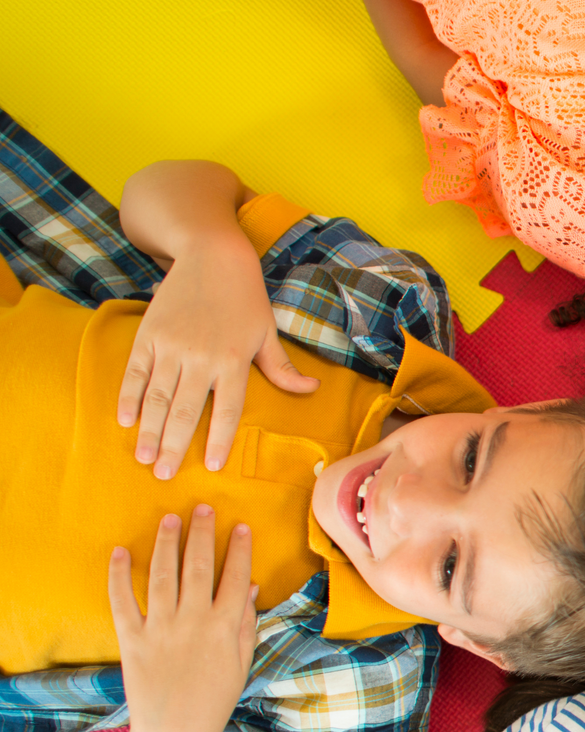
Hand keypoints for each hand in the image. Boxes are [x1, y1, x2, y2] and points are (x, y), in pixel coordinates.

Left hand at [108, 505, 258, 731]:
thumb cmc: (215, 701)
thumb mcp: (242, 663)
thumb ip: (246, 623)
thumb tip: (249, 587)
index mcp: (225, 626)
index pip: (235, 576)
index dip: (238, 548)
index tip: (240, 526)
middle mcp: (194, 621)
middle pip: (199, 566)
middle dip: (202, 533)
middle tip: (203, 508)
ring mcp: (161, 628)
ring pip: (164, 575)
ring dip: (167, 544)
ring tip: (169, 519)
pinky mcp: (132, 639)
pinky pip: (123, 601)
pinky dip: (120, 575)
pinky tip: (122, 553)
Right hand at [118, 239, 317, 477]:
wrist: (212, 256)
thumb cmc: (245, 298)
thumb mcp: (267, 332)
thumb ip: (282, 367)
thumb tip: (311, 390)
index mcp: (234, 360)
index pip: (228, 410)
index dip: (219, 440)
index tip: (213, 466)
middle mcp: (201, 357)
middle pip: (187, 412)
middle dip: (175, 446)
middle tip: (165, 475)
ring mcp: (171, 346)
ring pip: (158, 398)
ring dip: (150, 431)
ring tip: (145, 459)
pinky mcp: (149, 335)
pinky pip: (136, 373)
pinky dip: (129, 398)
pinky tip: (125, 421)